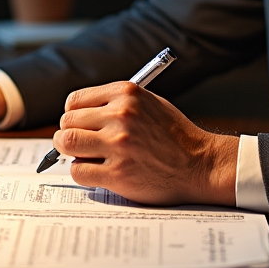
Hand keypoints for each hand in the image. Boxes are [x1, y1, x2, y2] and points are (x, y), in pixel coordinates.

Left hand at [52, 82, 238, 205]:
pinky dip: (83, 172)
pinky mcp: (119, 173)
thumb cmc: (173, 135)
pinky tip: (99, 171)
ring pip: (68, 144)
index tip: (79, 124)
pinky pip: (78, 171)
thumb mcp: (148, 103)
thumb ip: (114, 104)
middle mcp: (121, 115)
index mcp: (127, 94)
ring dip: (72, 152)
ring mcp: (119, 145)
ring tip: (87, 156)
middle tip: (81, 144)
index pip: (74, 101)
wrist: (201, 164)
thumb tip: (78, 114)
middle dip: (70, 134)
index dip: (73, 115)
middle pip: (67, 122)